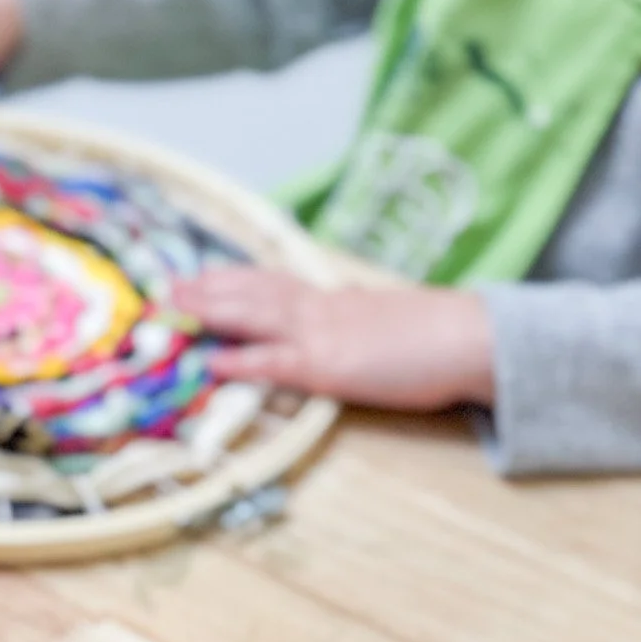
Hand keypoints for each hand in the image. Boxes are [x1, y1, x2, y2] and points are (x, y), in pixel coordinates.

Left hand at [172, 271, 493, 410]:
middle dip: (210, 289)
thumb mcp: (385, 324)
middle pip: (255, 292)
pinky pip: (274, 362)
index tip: (205, 274)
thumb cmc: (436, 338)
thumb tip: (341, 334)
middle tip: (169, 287)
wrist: (471, 337)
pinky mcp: (327, 366)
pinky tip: (211, 361)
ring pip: (255, 316)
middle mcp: (322, 309)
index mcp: (335, 300)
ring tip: (175, 310)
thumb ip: (354, 325)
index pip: (277, 283)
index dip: (237, 279)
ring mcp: (321, 335)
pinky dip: (239, 361)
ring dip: (211, 312)